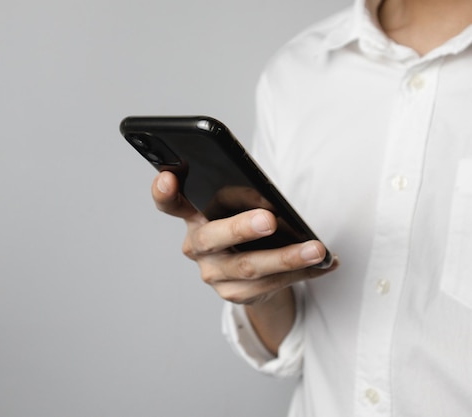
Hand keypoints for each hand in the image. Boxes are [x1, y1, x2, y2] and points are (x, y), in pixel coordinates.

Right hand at [152, 171, 335, 304]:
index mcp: (192, 215)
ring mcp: (212, 273)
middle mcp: (197, 246)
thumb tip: (274, 202)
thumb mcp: (237, 206)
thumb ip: (243, 198)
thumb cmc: (243, 224)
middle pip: (212, 238)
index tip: (169, 178)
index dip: (164, 192)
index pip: (168, 203)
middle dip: (241, 228)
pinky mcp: (233, 294)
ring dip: (286, 258)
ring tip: (316, 249)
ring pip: (248, 267)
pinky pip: (268, 286)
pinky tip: (324, 263)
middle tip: (269, 219)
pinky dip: (301, 273)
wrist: (249, 271)